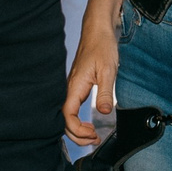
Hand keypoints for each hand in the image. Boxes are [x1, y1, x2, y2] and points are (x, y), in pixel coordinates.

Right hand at [63, 17, 119, 145]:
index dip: (77, 130)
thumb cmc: (102, 46)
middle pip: (64, 121)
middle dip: (77, 135)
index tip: (93, 134)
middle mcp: (70, 89)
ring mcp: (72, 89)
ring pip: (67, 117)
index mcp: (74, 86)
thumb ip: (105, 93)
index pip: (67, 116)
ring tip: (93, 135)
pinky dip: (78, 122)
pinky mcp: (77, 87)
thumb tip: (104, 112)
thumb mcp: (108, 70)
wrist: (98, 31)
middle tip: (95, 139)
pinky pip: (71, 110)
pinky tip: (89, 124)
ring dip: (77, 130)